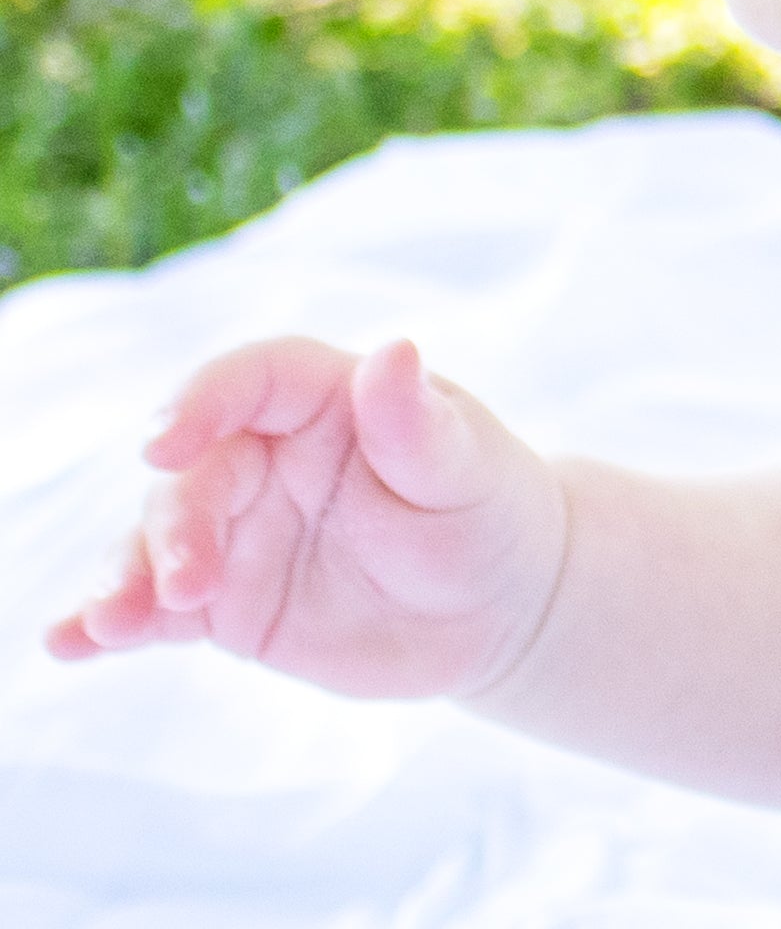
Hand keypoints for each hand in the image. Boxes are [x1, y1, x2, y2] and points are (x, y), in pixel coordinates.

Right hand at [45, 336, 569, 702]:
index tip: (162, 440)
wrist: (496, 607)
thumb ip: (417, 423)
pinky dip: (108, 622)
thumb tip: (394, 351)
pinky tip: (70, 643)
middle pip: (195, 471)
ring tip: (106, 624)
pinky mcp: (224, 600)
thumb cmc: (488, 511)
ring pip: (158, 540)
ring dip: (124, 577)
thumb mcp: (467, 469)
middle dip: (175, 523)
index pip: (254, 379)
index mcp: (328, 400)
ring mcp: (238, 529)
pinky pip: (155, 608)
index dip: (203, 399)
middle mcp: (269, 456)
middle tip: (190, 584)